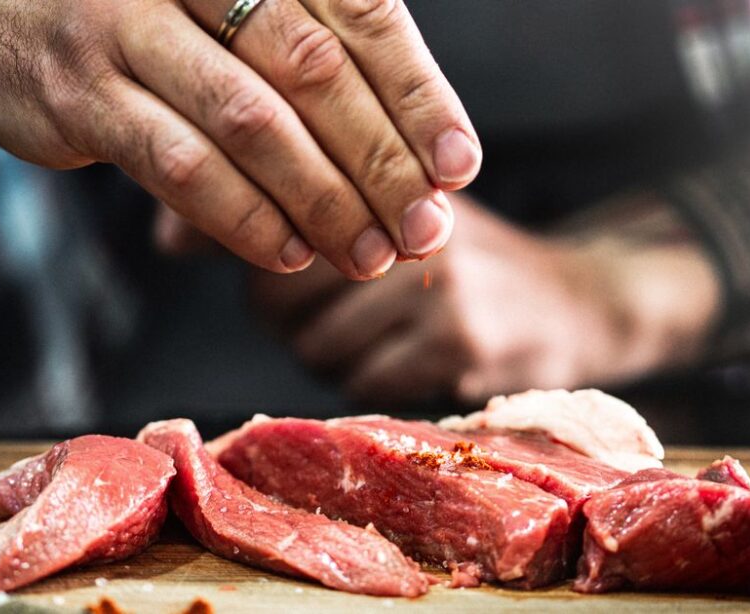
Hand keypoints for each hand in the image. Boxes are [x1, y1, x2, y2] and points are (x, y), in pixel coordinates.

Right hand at [0, 0, 478, 278]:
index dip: (418, 93)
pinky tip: (291, 251)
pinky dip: (245, 217)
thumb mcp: (227, 9)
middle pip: (313, 68)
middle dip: (380, 160)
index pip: (361, 11)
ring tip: (370, 255)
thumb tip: (420, 160)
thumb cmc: (144, 19)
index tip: (458, 165)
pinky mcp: (80, 92)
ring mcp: (125, 23)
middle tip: (424, 228)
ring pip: (250, 122)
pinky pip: (179, 166)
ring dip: (322, 201)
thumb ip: (310, 60)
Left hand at [249, 193, 720, 404]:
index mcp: (385, 180)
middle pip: (279, 297)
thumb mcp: (395, 215)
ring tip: (380, 342)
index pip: (276, 220)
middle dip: (290, 322)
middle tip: (333, 319)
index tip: (247, 281)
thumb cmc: (466, 264)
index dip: (250, 260)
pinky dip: (374, 386)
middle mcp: (407, 221)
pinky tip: (412, 365)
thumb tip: (169, 238)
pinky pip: (363, 385)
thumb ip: (299, 217)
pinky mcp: (459, 342)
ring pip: (316, 349)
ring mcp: (436, 281)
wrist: (580, 301)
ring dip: (332, 361)